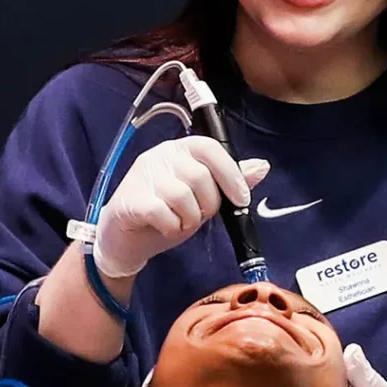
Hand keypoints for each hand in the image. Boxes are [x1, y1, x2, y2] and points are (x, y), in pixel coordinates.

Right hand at [93, 135, 269, 277]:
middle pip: (200, 176)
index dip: (230, 173)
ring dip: (189, 219)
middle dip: (208, 205)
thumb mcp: (203, 197)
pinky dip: (171, 227)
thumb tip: (262, 166)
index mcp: (181, 149)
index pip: (210, 148)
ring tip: (180, 223)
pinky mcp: (130, 198)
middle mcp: (161, 155)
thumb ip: (229, 181)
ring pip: (182, 196)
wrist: (124, 238)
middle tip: (197, 216)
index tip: (241, 199)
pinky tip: (165, 228)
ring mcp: (143, 174)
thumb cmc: (167, 213)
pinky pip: (162, 212)